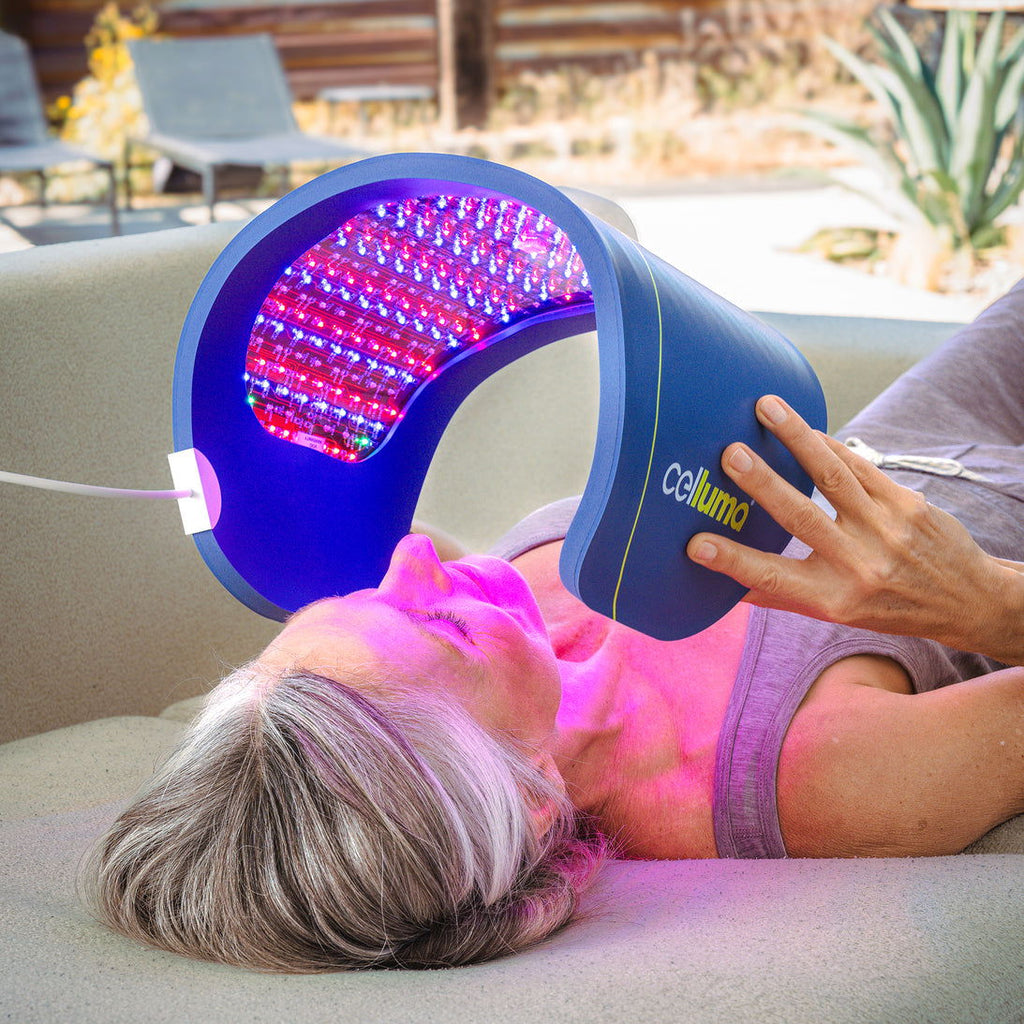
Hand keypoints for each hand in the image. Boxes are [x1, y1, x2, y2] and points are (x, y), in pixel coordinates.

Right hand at [686, 395, 1023, 663]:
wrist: (967, 600)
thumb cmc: (890, 609)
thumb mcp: (836, 613)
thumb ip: (785, 595)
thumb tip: (729, 586)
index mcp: (833, 598)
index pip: (774, 578)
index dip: (733, 562)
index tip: (697, 545)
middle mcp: (860, 564)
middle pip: (803, 517)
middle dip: (763, 484)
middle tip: (730, 454)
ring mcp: (886, 529)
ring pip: (833, 476)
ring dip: (796, 438)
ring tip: (766, 408)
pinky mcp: (905, 502)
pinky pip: (859, 466)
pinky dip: (828, 444)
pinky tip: (802, 426)